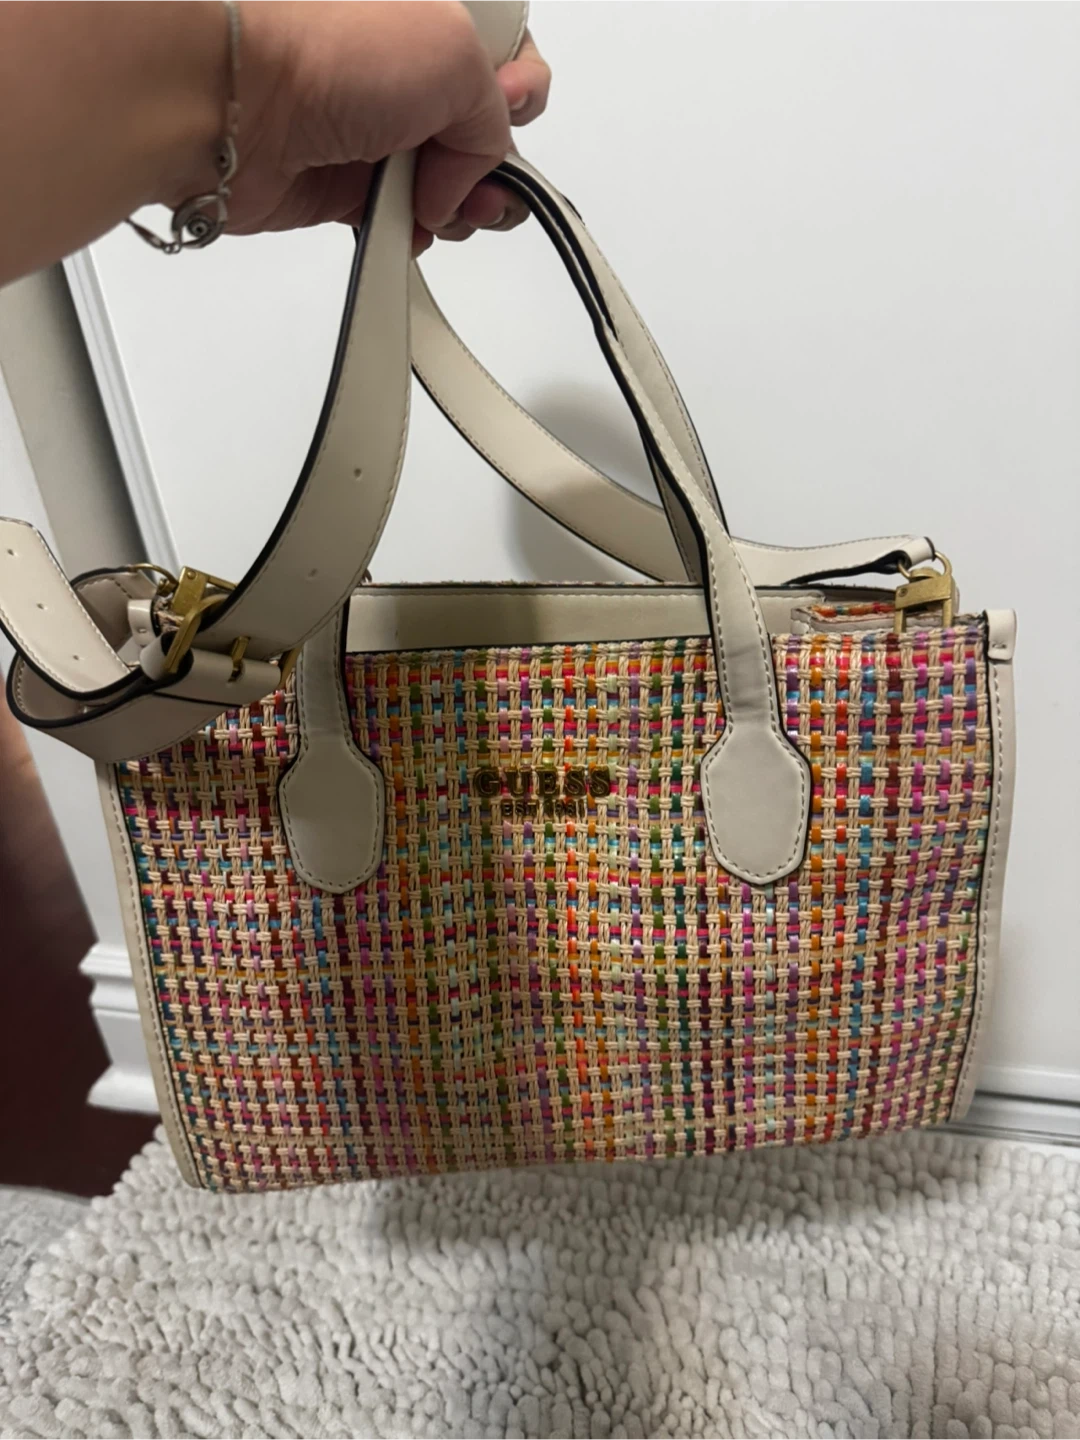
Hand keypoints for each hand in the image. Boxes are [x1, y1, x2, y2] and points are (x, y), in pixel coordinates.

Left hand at [182, 0, 550, 251]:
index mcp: (430, 11)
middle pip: (480, 124)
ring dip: (455, 204)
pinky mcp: (343, 180)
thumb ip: (495, 115)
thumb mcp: (457, 54)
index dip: (522, 88)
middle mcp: (401, 62)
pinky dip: (409, 231)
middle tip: (477, 176)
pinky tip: (403, 223)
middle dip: (493, 161)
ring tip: (436, 204)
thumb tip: (471, 174)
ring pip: (443, 180)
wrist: (230, 101)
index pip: (506, 53)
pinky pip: (397, 217)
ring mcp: (372, 123)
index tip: (512, 105)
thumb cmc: (322, 46)